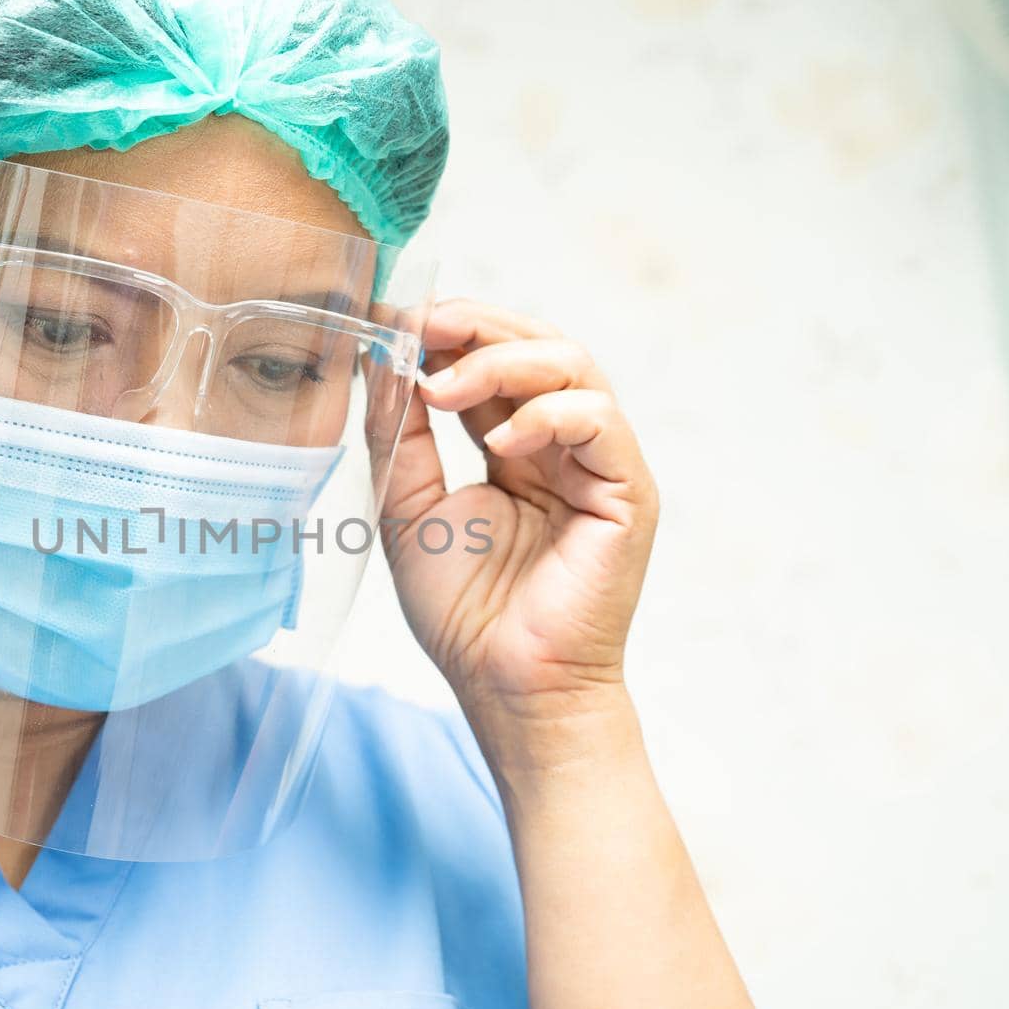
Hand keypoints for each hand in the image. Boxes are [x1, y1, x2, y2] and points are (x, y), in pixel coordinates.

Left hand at [382, 299, 658, 738]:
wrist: (508, 686)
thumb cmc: (465, 614)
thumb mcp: (408, 508)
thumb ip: (398, 438)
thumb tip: (382, 365)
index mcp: (517, 449)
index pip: (493, 362)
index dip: (449, 333)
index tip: (393, 322)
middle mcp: (562, 446)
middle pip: (538, 345)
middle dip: (476, 325)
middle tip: (421, 326)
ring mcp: (598, 465)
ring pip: (573, 366)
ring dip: (502, 361)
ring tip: (442, 386)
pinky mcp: (626, 492)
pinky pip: (599, 421)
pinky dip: (548, 413)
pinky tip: (501, 440)